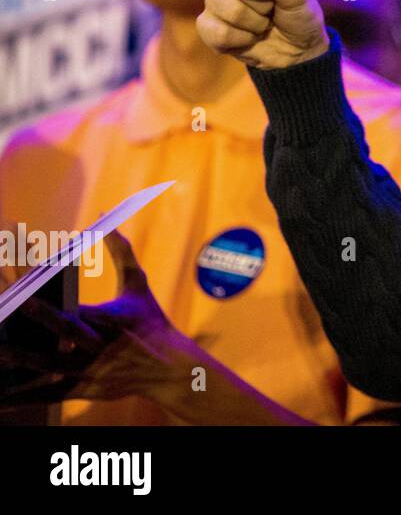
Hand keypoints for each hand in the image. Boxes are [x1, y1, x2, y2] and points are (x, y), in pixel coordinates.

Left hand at [0, 232, 192, 405]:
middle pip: (63, 331)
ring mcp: (90, 371)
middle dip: (35, 318)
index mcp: (112, 318)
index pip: (76, 302)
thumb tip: (106, 219)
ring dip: (19, 358)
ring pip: (49, 366)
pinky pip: (46, 394)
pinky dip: (22, 396)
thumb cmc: (150, 320)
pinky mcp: (83, 391)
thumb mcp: (138, 286)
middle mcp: (100, 345)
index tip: (26, 284)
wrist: (169, 368)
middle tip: (5, 307)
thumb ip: (121, 253)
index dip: (50, 294)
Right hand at [184, 0, 329, 68]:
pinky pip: (214, 31)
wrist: (297, 52)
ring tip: (263, 25)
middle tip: (271, 10)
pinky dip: (238, 39)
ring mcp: (217, 2)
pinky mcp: (210, 27)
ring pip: (218, 5)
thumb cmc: (300, 16)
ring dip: (250, 22)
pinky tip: (249, 39)